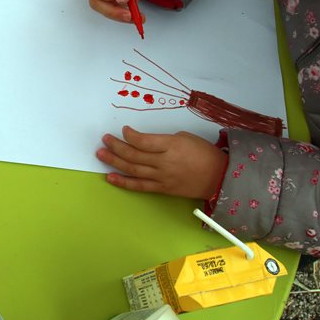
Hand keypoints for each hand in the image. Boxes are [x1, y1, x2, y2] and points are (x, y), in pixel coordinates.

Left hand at [96, 126, 227, 199]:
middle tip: (104, 140)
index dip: (129, 135)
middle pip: (134, 154)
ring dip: (114, 162)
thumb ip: (163, 140)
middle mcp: (164, 162)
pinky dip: (123, 182)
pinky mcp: (162, 189)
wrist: (219, 177)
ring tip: (100, 154)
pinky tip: (110, 177)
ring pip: (133, 169)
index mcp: (171, 146)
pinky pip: (139, 186)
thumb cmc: (204, 153)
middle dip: (115, 146)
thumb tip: (145, 142)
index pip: (143, 141)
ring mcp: (162, 177)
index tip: (124, 130)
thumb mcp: (185, 137)